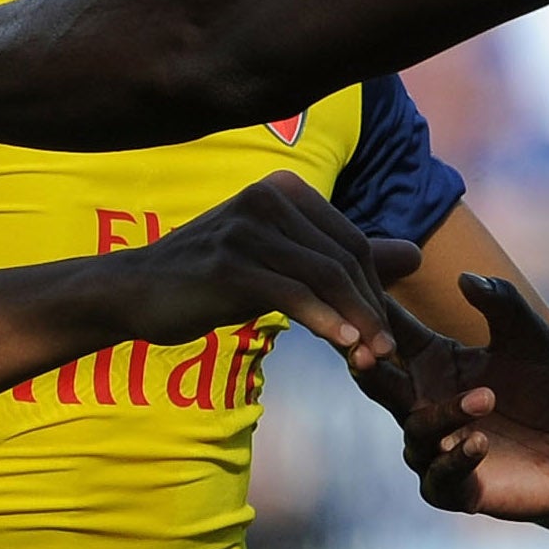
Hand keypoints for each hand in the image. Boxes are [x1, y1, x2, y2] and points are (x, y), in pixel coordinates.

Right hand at [116, 172, 418, 366]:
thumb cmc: (210, 278)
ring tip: (371, 358)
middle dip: (370, 308)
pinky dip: (325, 322)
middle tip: (386, 353)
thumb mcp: (279, 263)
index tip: (384, 334)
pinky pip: (294, 295)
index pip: (351, 242)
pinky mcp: (231, 263)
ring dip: (355, 322)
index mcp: (283, 189)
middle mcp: (268, 198)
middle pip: (344, 258)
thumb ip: (341, 258)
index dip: (374, 290)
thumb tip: (415, 254)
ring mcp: (248, 228)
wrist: (134, 291)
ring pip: (325, 277)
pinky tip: (343, 346)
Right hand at [364, 274, 548, 517]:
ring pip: (417, 431)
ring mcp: (436, 448)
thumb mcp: (531, 337)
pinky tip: (479, 442)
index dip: (371, 315)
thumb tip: (465, 276)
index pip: (390, 335)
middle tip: (364, 351)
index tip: (355, 292)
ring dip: (444, 414)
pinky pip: (440, 477)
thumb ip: (502, 302)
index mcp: (433, 363)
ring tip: (486, 398)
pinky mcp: (456, 488)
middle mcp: (424, 404)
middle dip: (366, 367)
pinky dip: (455, 459)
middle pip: (379, 384)